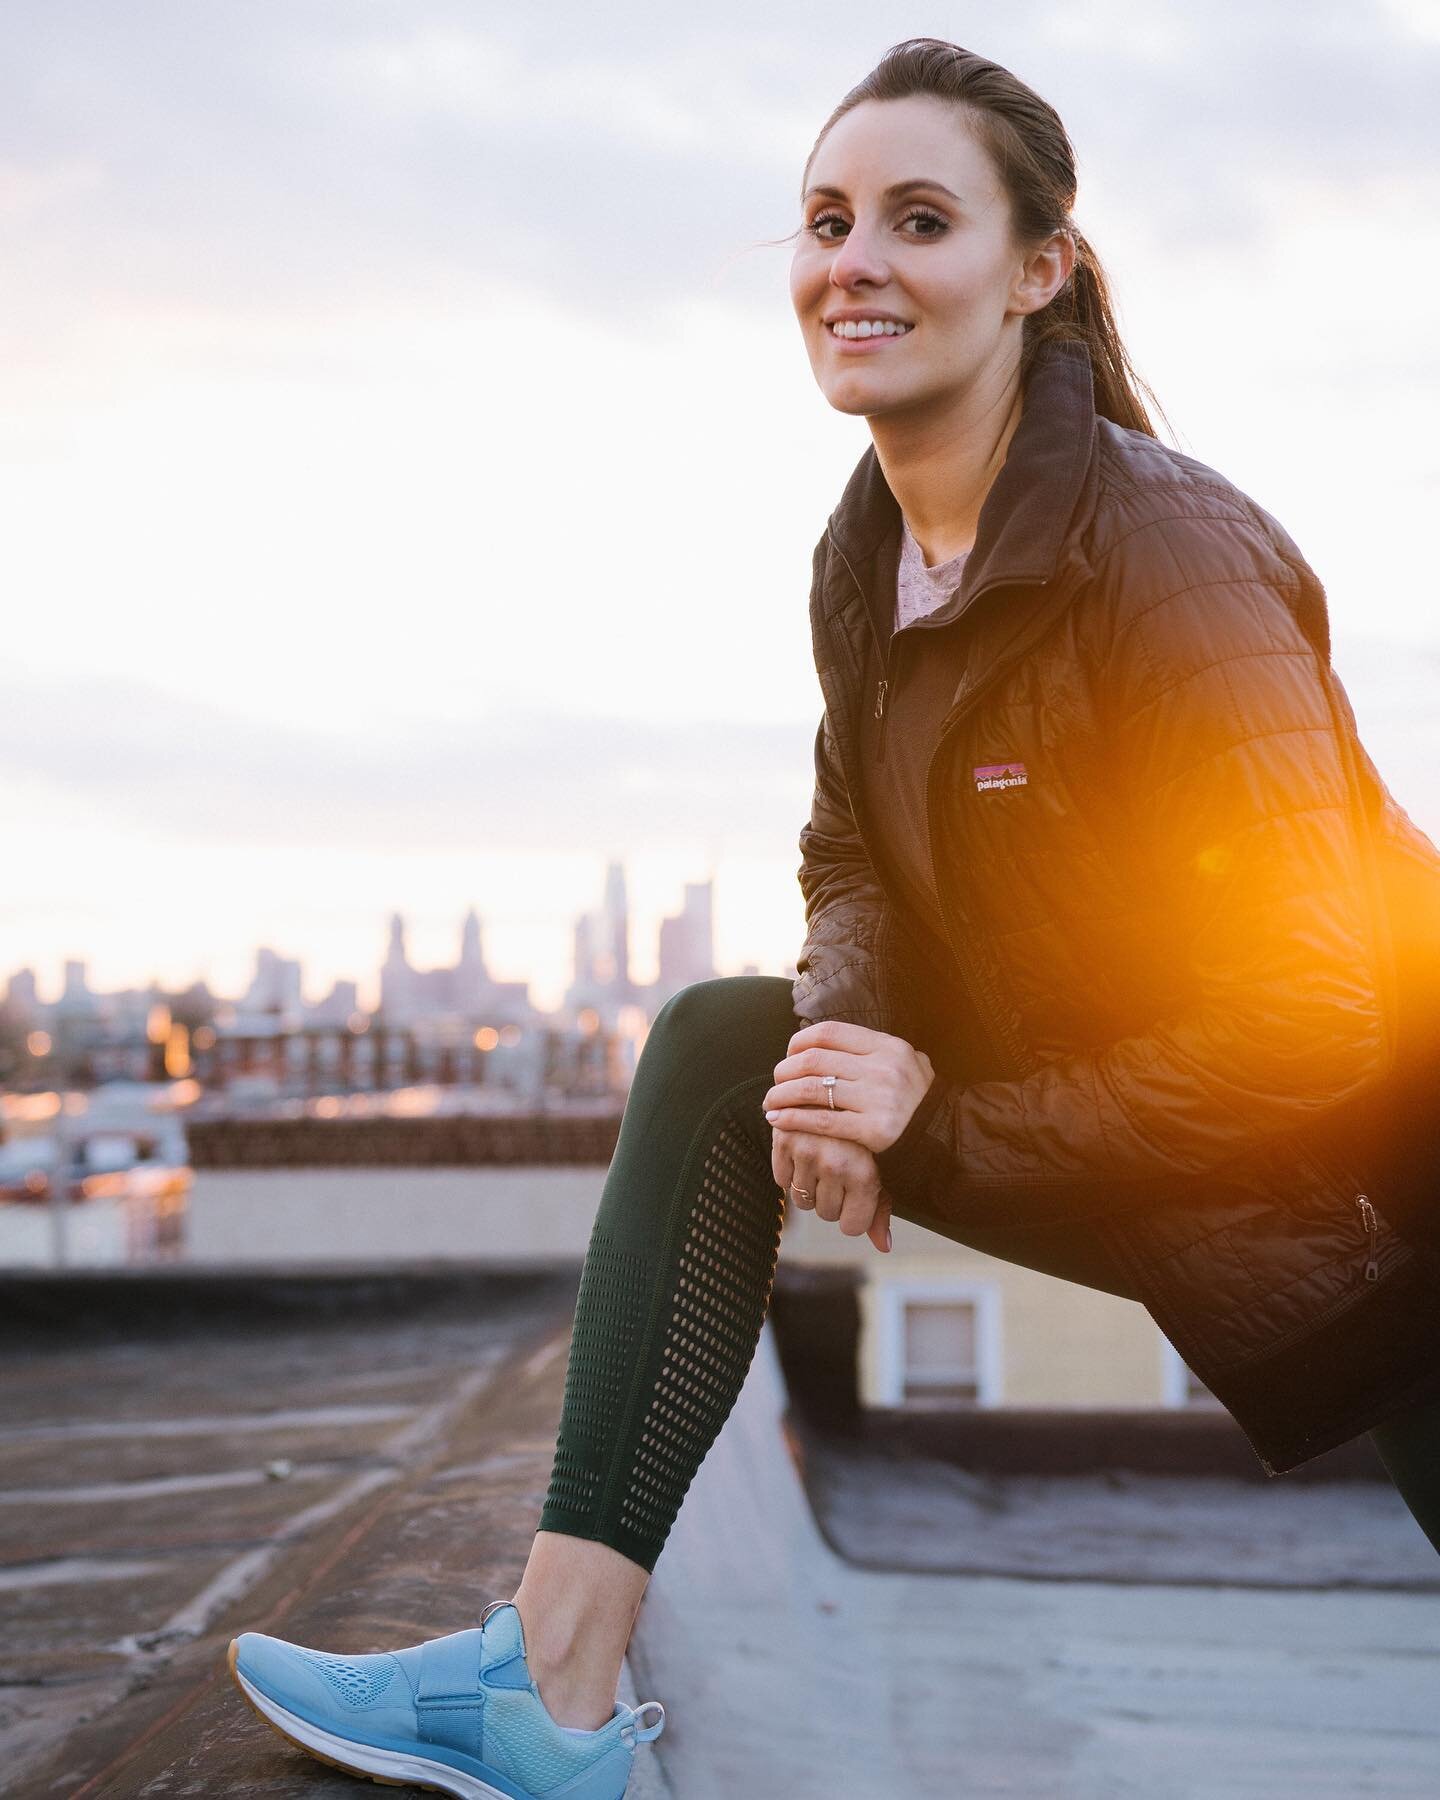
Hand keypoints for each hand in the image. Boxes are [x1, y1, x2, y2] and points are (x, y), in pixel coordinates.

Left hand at [763, 1020, 934, 1153]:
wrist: (944, 1137)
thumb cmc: (916, 1098)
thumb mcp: (905, 1061)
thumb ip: (871, 1049)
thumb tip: (823, 1040)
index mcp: (888, 1046)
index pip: (829, 1033)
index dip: (799, 1042)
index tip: (789, 1055)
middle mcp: (883, 1069)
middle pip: (813, 1061)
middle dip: (784, 1071)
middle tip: (775, 1082)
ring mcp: (879, 1099)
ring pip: (811, 1090)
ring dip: (781, 1096)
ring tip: (770, 1103)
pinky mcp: (874, 1131)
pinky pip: (821, 1121)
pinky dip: (792, 1120)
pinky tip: (778, 1121)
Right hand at [772, 1126, 893, 1253]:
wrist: (841, 1080)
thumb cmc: (868, 1131)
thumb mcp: (883, 1165)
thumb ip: (882, 1207)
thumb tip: (884, 1246)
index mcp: (864, 1173)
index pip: (852, 1226)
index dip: (854, 1216)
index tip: (857, 1197)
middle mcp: (835, 1164)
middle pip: (827, 1214)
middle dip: (834, 1199)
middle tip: (842, 1172)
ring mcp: (807, 1152)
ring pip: (802, 1200)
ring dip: (811, 1186)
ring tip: (825, 1159)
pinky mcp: (783, 1139)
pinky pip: (782, 1179)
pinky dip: (791, 1170)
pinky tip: (805, 1151)